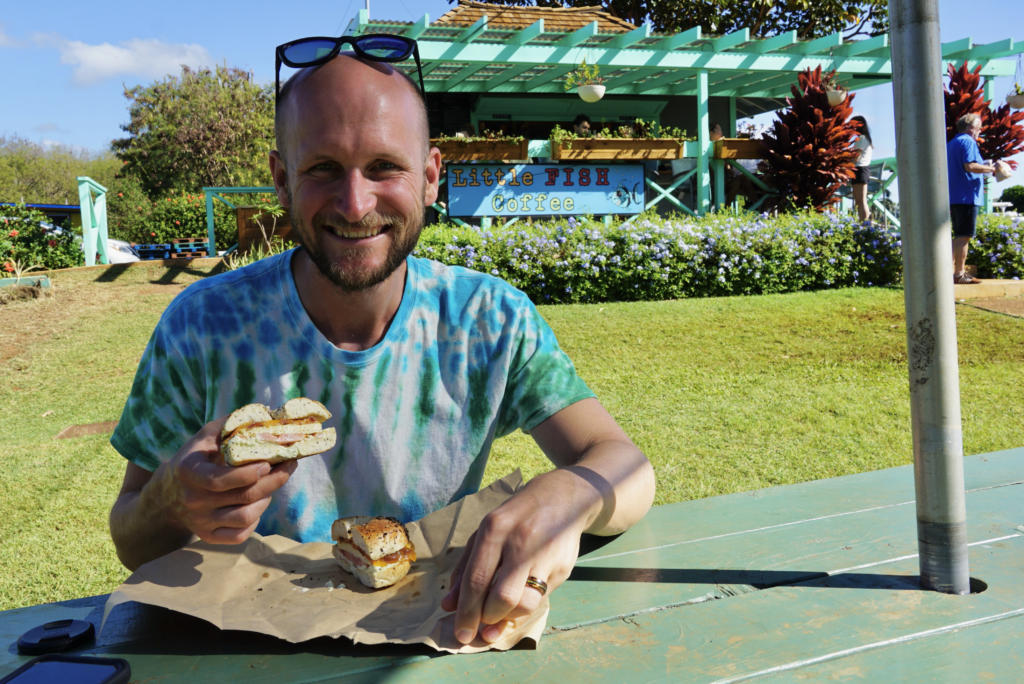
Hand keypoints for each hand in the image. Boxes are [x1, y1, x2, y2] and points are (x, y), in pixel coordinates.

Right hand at [151, 417, 297, 543]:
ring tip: (271, 484)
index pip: (220, 480)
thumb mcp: (206, 436)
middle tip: (289, 466)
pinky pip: (240, 535)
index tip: (267, 463)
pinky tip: (258, 503)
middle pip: (243, 496)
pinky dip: (256, 520)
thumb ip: (232, 424)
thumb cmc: (196, 457)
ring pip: (246, 517)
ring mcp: (200, 521)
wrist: (168, 493)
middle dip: (274, 480)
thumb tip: (268, 415)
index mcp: (189, 472)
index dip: (248, 474)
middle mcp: (193, 500)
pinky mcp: (208, 536)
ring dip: (267, 498)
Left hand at [440, 470, 591, 644]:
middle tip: (479, 630)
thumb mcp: (485, 533)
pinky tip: (516, 606)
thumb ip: (465, 568)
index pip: (476, 580)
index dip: (466, 612)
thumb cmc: (514, 519)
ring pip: (525, 603)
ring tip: (497, 617)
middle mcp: (521, 542)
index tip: (460, 633)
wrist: (561, 498)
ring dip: (507, 618)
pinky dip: (524, 609)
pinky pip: (541, 599)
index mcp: (494, 529)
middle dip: (486, 620)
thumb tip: (448, 606)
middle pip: (501, 596)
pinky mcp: (564, 567)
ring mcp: (545, 555)